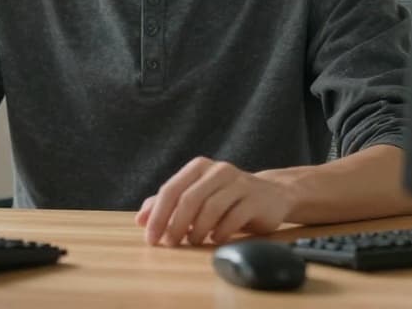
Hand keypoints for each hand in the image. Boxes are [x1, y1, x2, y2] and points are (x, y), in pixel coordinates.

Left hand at [135, 157, 292, 245]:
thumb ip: (168, 205)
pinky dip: (220, 232)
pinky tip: (214, 240)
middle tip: (169, 244)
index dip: (158, 215)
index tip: (150, 239)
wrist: (271, 195)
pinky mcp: (255, 199)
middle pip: (189, 198)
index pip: (171, 189)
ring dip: (197, 230)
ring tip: (193, 242)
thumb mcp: (196, 197)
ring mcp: (239, 183)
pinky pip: (233, 218)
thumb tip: (141, 219)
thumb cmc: (225, 198)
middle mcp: (218, 170)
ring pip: (211, 208)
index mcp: (198, 167)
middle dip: (175, 225)